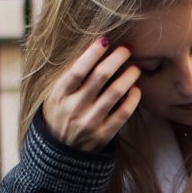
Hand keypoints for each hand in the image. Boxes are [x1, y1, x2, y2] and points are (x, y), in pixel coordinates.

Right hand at [42, 37, 141, 151]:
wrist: (60, 153)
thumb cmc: (60, 114)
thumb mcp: (55, 95)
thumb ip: (70, 77)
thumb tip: (94, 50)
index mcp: (60, 94)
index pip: (78, 69)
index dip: (93, 53)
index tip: (105, 40)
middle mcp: (74, 108)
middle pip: (100, 77)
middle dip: (116, 59)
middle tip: (126, 50)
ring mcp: (89, 122)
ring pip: (114, 93)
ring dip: (128, 77)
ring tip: (135, 68)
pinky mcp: (103, 135)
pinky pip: (122, 114)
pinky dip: (132, 100)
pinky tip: (136, 90)